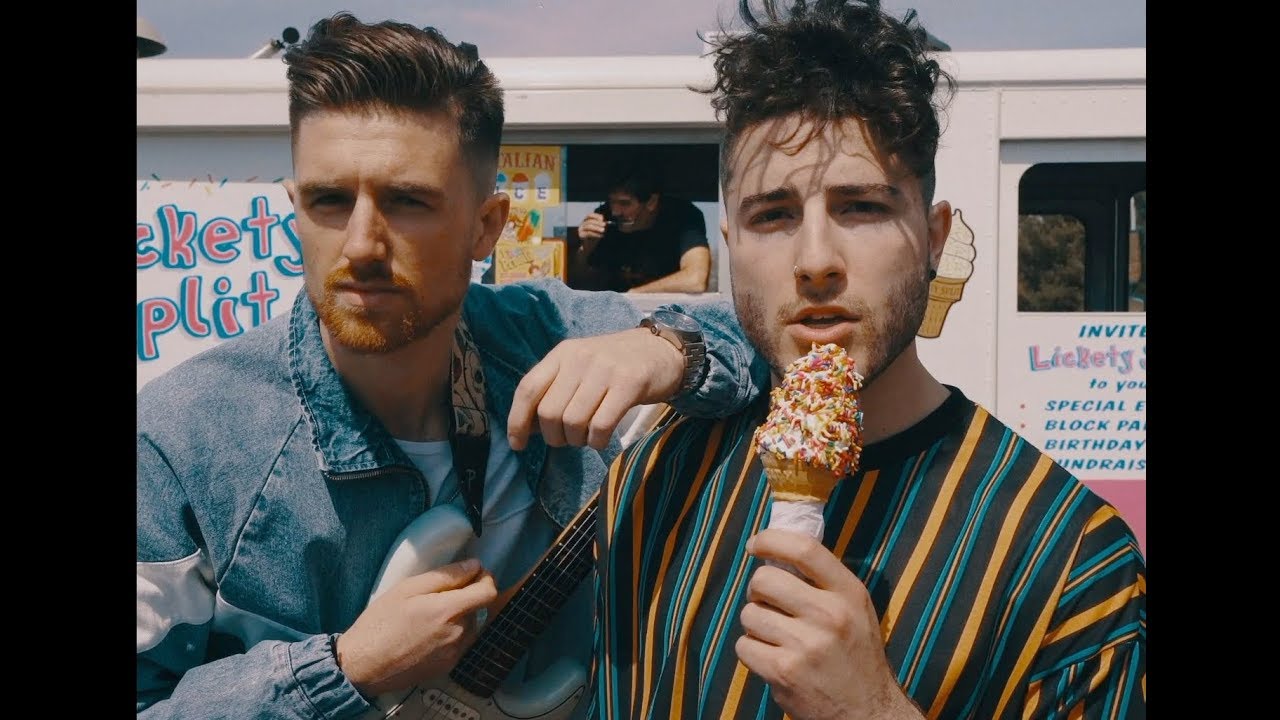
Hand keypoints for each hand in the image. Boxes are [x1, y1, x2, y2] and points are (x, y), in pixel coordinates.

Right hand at [335, 558, 497, 697]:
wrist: (363, 667)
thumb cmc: (380, 624)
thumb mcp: (408, 589)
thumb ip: (445, 576)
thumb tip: (473, 566)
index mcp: (449, 612)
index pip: (488, 592)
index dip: (485, 579)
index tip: (473, 574)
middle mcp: (459, 634)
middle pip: (476, 608)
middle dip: (463, 598)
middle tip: (433, 597)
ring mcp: (455, 654)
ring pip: (469, 626)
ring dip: (457, 617)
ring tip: (426, 618)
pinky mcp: (448, 667)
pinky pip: (459, 643)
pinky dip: (450, 634)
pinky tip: (425, 635)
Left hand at [507, 327, 683, 449]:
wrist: (662, 350)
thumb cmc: (616, 365)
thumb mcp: (580, 367)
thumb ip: (555, 390)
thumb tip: (527, 428)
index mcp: (562, 354)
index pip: (528, 389)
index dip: (517, 421)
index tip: (518, 444)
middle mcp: (580, 358)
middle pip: (549, 412)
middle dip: (554, 437)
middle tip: (567, 439)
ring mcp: (605, 370)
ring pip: (573, 421)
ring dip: (577, 440)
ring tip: (587, 437)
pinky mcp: (629, 384)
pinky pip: (601, 425)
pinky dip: (597, 441)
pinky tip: (601, 438)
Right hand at [577, 212, 607, 240]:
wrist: (588, 247)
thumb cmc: (594, 237)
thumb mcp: (598, 230)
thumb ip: (601, 226)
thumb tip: (606, 223)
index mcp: (586, 221)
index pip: (589, 215)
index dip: (596, 216)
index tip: (602, 218)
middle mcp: (582, 224)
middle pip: (589, 221)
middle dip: (598, 222)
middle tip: (604, 225)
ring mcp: (581, 229)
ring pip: (588, 226)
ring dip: (597, 228)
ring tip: (603, 230)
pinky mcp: (581, 235)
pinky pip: (588, 233)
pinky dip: (595, 234)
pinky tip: (601, 236)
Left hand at [737, 529, 923, 719]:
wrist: (867, 712)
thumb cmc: (855, 655)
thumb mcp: (855, 609)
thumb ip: (823, 581)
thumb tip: (776, 549)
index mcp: (849, 593)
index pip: (804, 549)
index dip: (771, 539)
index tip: (756, 544)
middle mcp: (829, 615)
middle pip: (764, 579)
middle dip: (757, 590)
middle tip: (767, 603)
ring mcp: (805, 645)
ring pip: (749, 613)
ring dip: (755, 624)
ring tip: (776, 637)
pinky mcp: (784, 672)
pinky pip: (744, 645)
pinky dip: (752, 651)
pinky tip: (772, 658)